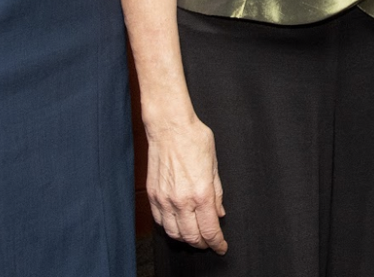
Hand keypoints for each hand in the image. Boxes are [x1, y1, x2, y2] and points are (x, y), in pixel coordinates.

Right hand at [143, 112, 226, 252]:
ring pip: (174, 233)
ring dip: (186, 239)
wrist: (169, 127)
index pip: (210, 230)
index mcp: (201, 193)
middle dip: (203, 244)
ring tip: (194, 236)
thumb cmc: (194, 139)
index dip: (217, 243)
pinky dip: (170, 228)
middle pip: (192, 237)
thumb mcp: (214, 164)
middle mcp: (181, 200)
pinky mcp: (152, 195)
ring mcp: (164, 199)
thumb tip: (219, 213)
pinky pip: (160, 221)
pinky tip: (177, 224)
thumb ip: (217, 192)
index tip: (221, 247)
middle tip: (210, 242)